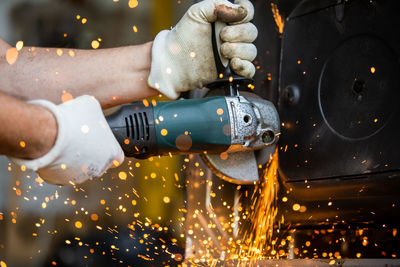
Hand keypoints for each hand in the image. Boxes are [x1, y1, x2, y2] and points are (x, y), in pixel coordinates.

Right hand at [9, 96, 123, 184]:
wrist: (48, 133)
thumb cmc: (72, 120)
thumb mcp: (91, 105)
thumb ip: (96, 113)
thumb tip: (92, 112)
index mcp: (112, 153)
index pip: (117, 155)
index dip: (108, 146)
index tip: (101, 140)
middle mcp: (99, 168)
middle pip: (97, 161)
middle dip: (89, 151)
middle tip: (79, 137)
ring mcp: (80, 176)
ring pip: (78, 167)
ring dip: (73, 157)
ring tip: (65, 141)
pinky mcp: (60, 180)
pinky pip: (60, 171)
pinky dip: (58, 163)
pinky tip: (54, 149)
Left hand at [148, 0, 256, 98]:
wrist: (174, 61)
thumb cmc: (183, 36)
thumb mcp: (196, 13)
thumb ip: (216, 4)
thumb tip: (239, 9)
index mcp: (227, 20)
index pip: (247, 13)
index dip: (245, 13)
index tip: (232, 17)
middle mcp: (233, 37)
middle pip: (251, 32)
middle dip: (238, 34)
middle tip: (221, 36)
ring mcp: (233, 54)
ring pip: (251, 51)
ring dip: (240, 50)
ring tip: (222, 51)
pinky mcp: (231, 71)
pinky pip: (250, 70)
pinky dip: (245, 66)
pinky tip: (233, 63)